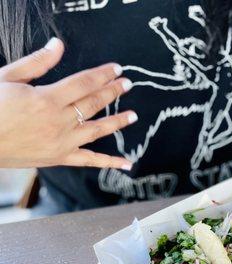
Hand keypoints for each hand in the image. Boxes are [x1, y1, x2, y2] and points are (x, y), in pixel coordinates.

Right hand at [0, 38, 136, 168]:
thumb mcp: (7, 78)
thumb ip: (36, 63)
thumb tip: (58, 45)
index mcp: (47, 99)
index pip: (84, 83)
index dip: (103, 75)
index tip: (117, 70)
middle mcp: (59, 121)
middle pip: (94, 103)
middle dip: (113, 92)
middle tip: (128, 84)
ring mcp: (61, 142)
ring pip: (97, 130)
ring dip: (118, 121)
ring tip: (133, 115)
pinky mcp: (59, 158)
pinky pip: (89, 161)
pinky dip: (109, 162)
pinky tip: (126, 163)